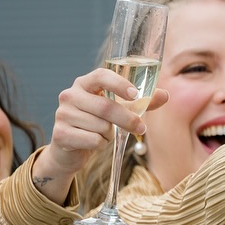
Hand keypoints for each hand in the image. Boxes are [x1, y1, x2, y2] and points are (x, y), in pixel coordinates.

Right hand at [33, 67, 169, 200]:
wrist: (71, 148)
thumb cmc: (99, 122)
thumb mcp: (120, 110)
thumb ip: (141, 102)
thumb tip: (165, 95)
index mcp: (85, 83)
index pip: (101, 75)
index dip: (119, 84)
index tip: (135, 94)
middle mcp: (70, 95)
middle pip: (106, 106)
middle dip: (128, 119)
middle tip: (141, 128)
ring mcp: (62, 114)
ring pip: (101, 126)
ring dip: (110, 134)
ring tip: (104, 133)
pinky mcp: (60, 134)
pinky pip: (93, 140)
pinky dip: (101, 144)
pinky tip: (93, 142)